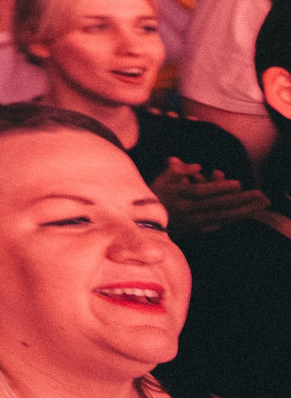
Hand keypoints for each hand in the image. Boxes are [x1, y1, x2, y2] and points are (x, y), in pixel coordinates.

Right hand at [151, 159, 269, 233]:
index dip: (219, 188)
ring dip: (239, 212)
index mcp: (175, 195)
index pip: (201, 191)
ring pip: (218, 217)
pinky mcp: (191, 232)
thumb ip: (177, 171)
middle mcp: (183, 210)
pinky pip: (213, 226)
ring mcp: (188, 223)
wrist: (141, 223)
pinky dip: (227, 220)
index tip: (238, 184)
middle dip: (237, 200)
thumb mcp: (160, 179)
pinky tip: (240, 216)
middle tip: (257, 194)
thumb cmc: (152, 196)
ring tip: (256, 207)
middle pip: (215, 205)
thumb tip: (197, 166)